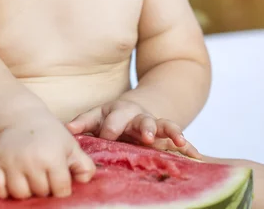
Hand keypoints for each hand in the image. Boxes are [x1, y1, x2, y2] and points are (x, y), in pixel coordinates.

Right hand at [0, 118, 95, 198]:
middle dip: (44, 188)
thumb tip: (84, 183)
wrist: (21, 117)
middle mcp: (31, 160)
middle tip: (43, 174)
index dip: (61, 188)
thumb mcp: (70, 145)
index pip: (61, 190)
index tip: (58, 178)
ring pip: (19, 194)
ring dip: (25, 190)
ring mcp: (11, 162)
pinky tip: (11, 181)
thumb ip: (83, 165)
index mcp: (52, 157)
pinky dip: (2, 189)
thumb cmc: (50, 133)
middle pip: (40, 193)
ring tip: (29, 177)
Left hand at [66, 99, 200, 158]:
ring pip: (164, 125)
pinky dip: (188, 147)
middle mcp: (139, 117)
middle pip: (142, 119)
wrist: (134, 108)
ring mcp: (155, 125)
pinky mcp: (167, 135)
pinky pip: (179, 139)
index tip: (107, 137)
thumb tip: (66, 129)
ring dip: (171, 132)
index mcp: (119, 112)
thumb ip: (83, 123)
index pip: (113, 119)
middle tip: (146, 136)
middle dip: (144, 127)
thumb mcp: (96, 116)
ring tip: (179, 141)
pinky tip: (197, 156)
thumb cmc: (111, 117)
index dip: (110, 128)